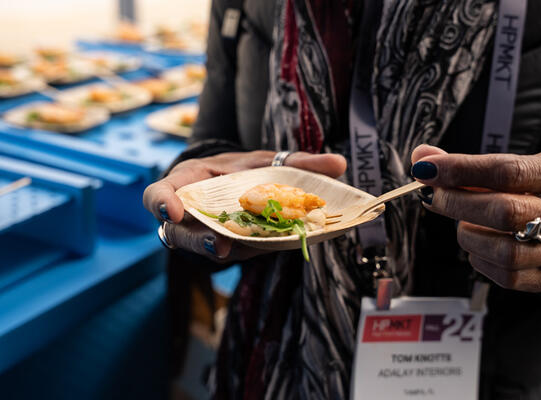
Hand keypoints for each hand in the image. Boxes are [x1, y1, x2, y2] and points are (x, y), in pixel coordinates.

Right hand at [143, 151, 346, 262]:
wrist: (239, 189)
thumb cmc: (241, 171)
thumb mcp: (264, 160)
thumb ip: (297, 163)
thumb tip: (340, 163)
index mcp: (187, 183)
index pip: (158, 194)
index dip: (159, 204)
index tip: (171, 212)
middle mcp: (190, 214)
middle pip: (182, 233)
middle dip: (199, 240)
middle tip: (220, 244)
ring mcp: (206, 235)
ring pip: (208, 249)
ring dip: (226, 251)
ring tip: (243, 250)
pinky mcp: (227, 249)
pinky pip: (236, 253)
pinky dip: (256, 250)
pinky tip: (280, 245)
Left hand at [411, 145, 540, 291]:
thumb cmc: (536, 186)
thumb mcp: (514, 163)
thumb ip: (466, 163)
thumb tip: (422, 158)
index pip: (508, 171)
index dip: (461, 170)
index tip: (427, 170)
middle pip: (506, 212)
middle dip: (457, 204)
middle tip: (433, 197)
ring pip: (506, 251)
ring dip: (470, 235)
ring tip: (464, 222)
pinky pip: (507, 277)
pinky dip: (480, 260)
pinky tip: (478, 244)